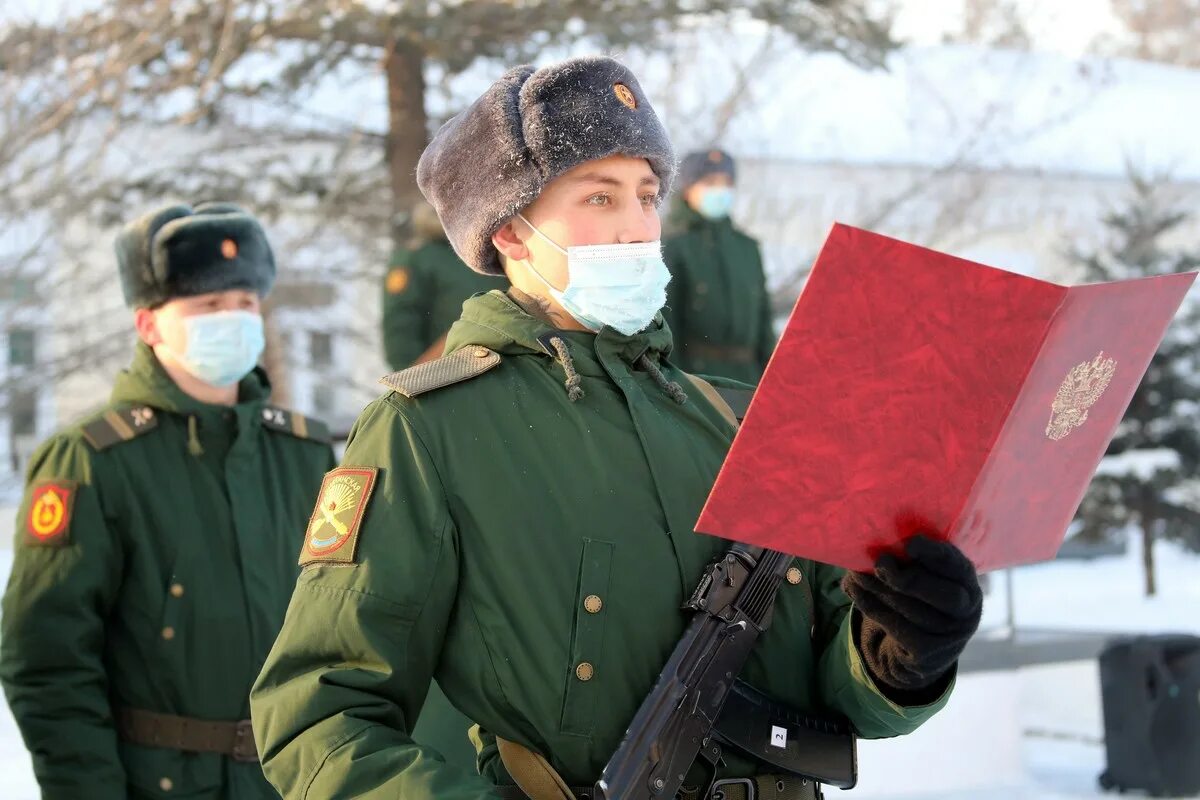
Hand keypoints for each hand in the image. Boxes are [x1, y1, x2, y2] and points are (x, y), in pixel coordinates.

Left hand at [841, 535, 981, 693]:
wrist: (922, 646)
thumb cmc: (919, 595)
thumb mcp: (924, 574)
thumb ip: (910, 559)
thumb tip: (873, 544)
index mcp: (967, 581)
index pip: (957, 566)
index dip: (935, 554)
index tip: (910, 544)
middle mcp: (966, 609)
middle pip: (945, 596)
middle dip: (910, 579)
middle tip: (881, 563)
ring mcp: (949, 635)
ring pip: (912, 610)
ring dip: (879, 588)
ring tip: (856, 573)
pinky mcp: (927, 652)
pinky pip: (895, 625)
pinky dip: (870, 605)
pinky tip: (854, 590)